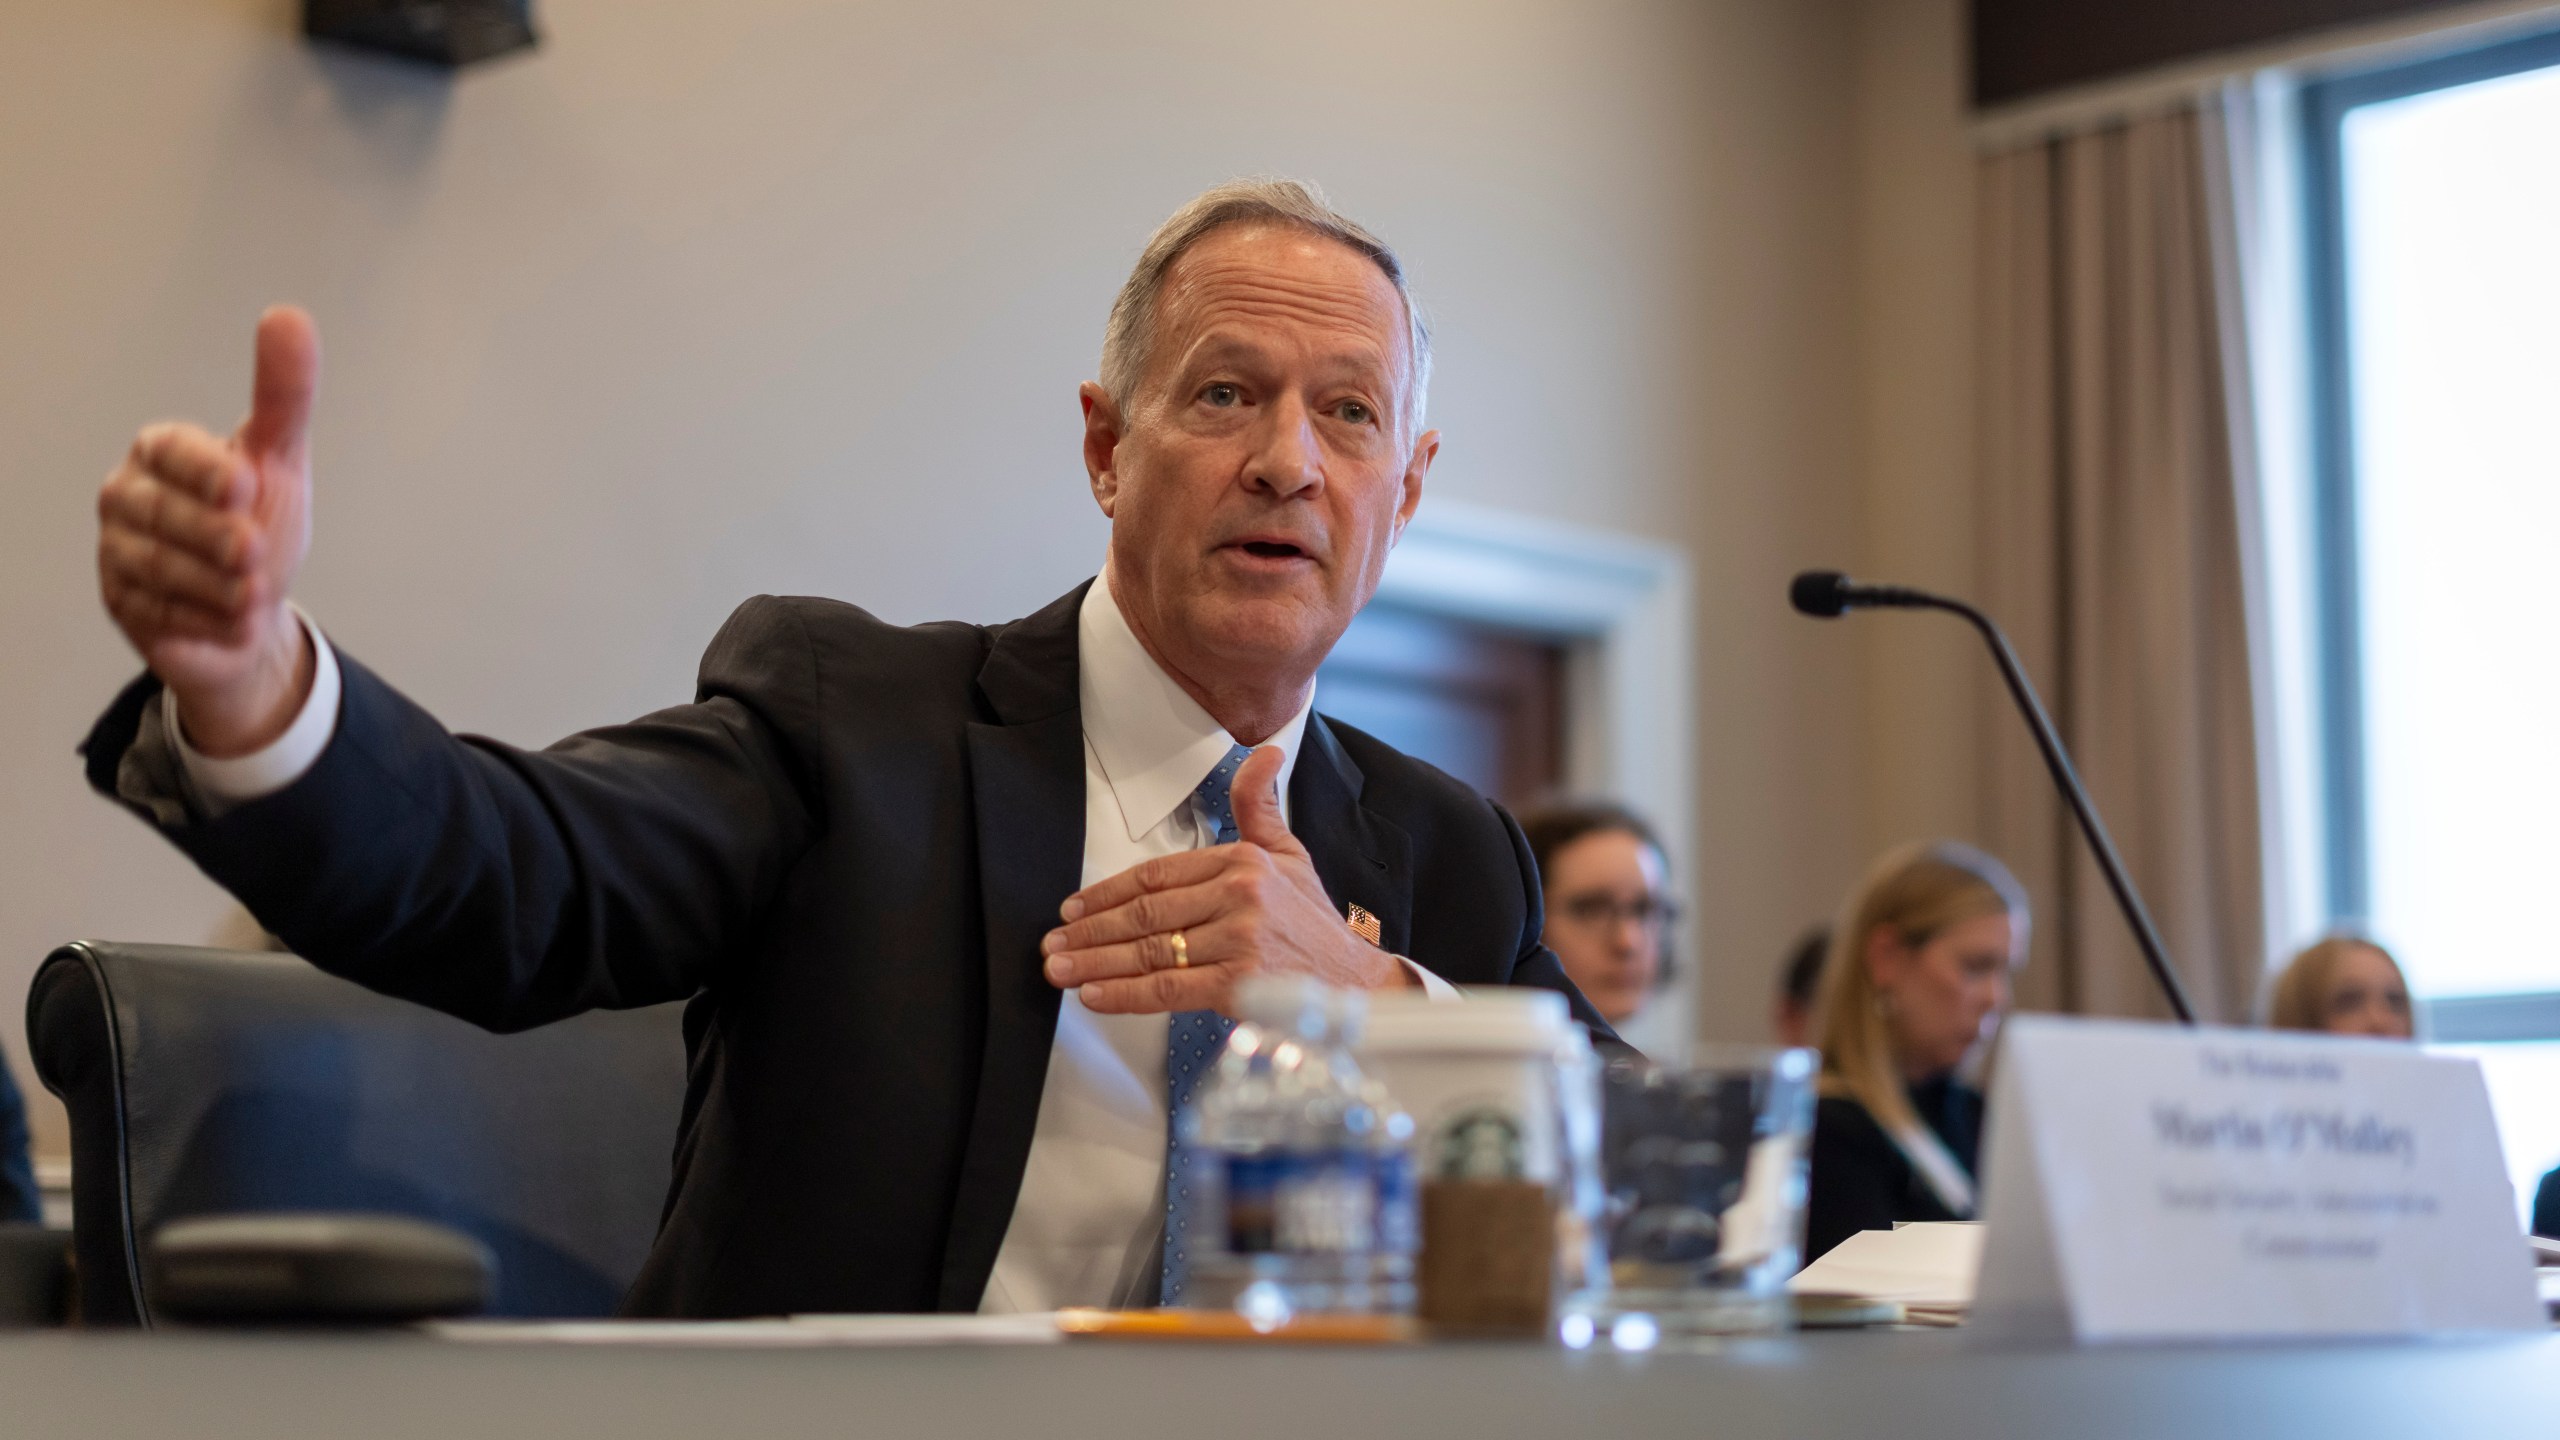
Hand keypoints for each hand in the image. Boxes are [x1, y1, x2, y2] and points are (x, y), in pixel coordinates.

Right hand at [97, 307, 320, 755]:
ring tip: (254, 592)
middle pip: (161, 513)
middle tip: (254, 552)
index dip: (205, 468)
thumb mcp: (280, 459)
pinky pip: (155, 613)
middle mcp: (128, 496)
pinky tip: (233, 620)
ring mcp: (117, 549)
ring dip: (215, 585)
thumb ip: (284, 394)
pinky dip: (203, 620)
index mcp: (163, 452)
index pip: (169, 450)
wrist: (251, 609)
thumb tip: (288, 316)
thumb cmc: (260, 520)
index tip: (247, 484)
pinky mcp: (120, 602)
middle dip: (214, 536)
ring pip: (155, 566)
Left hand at [1041, 746, 1409, 1015]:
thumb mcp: (1290, 855)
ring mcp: (1239, 940)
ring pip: (1149, 951)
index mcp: (1243, 861)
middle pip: (1145, 913)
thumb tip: (1263, 753)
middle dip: (1090, 930)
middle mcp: (1240, 895)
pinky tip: (1094, 994)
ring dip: (1095, 962)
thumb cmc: (1315, 926)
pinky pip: (1167, 988)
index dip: (1108, 892)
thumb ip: (1260, 808)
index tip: (1075, 908)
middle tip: (1053, 942)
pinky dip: (1124, 994)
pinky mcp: (1237, 984)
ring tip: (1059, 969)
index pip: (1157, 874)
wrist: (1354, 987)